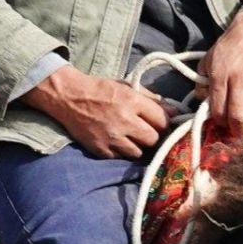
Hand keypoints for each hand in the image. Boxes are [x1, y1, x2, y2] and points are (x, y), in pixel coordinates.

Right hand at [24, 63, 169, 157]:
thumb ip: (151, 99)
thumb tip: (173, 112)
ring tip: (131, 138)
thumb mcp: (127, 86)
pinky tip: (116, 142)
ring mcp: (111, 137)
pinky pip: (120, 157)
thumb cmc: (100, 90)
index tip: (161, 124)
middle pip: (153, 139)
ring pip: (139, 152)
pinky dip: (121, 152)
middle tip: (146, 132)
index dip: (164, 123)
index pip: (162, 120)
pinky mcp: (101, 149)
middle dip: (152, 136)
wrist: (69, 97)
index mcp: (132, 101)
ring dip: (138, 146)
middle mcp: (124, 120)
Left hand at [199, 8, 242, 138]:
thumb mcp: (209, 60)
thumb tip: (202, 104)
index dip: (220, 123)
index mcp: (220, 75)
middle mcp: (240, 77)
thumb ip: (202, 82)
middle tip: (239, 138)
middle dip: (238, 133)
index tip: (223, 126)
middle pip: (238, 116)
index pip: (218, 109)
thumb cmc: (229, 48)